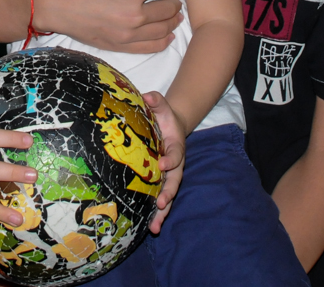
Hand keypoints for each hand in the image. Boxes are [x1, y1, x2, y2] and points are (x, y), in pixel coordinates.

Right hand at [34, 0, 183, 52]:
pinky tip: (168, 35)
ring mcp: (128, 33)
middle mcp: (135, 14)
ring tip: (175, 14)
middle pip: (168, 8)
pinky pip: (151, 46)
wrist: (53, 3)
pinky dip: (164, 40)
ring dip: (173, 20)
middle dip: (173, 0)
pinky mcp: (121, 45)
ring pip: (163, 28)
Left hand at [143, 91, 187, 233]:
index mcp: (176, 146)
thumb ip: (156, 100)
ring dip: (163, 211)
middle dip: (168, 193)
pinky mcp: (161, 182)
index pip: (175, 154)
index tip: (163, 164)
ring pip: (168, 195)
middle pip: (174, 181)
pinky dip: (157, 214)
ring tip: (155, 226)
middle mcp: (175, 164)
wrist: (169, 126)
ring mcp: (169, 175)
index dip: (170, 160)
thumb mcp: (160, 106)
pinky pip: (160, 199)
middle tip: (161, 203)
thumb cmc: (162, 116)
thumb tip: (147, 96)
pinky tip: (151, 228)